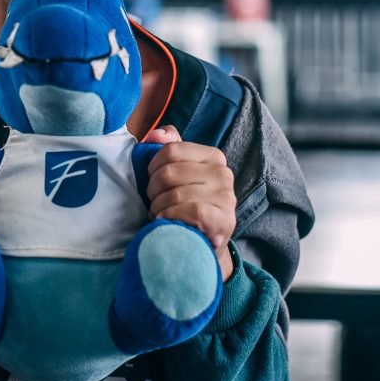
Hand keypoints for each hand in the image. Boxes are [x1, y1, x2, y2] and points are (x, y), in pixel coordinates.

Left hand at [143, 126, 236, 280]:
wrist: (202, 245)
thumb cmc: (184, 204)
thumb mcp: (178, 173)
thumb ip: (167, 147)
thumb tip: (154, 135)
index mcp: (213, 156)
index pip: (170, 150)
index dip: (152, 168)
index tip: (153, 183)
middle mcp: (223, 174)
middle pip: (168, 173)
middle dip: (153, 192)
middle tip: (156, 203)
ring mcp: (227, 197)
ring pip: (175, 194)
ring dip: (159, 208)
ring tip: (161, 215)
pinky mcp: (224, 220)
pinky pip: (189, 210)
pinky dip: (170, 218)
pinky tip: (167, 223)